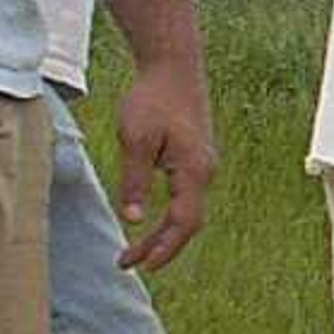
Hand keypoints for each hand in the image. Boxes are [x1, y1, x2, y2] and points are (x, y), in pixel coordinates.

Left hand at [111, 57, 218, 271]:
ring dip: (164, 233)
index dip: (164, 248)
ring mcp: (203, 165)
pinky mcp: (196, 158)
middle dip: (161, 247)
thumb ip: (135, 181)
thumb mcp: (135, 140)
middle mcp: (205, 172)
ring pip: (188, 212)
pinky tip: (153, 220)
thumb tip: (133, 219)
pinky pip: (186, 198)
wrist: (174, 67)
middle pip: (188, 223)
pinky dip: (170, 216)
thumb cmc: (153, 98)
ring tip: (136, 249)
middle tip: (128, 262)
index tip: (141, 265)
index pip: (183, 223)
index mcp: (193, 171)